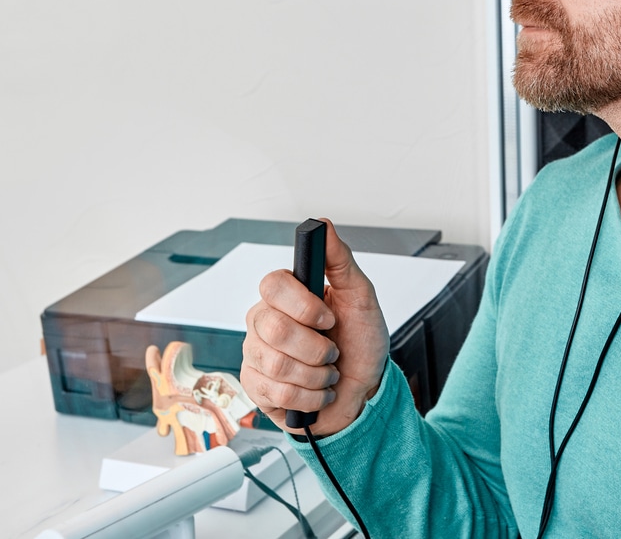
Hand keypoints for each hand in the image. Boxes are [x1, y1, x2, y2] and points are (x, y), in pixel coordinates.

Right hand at [241, 218, 389, 435]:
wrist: (363, 389)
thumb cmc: (361, 341)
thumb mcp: (361, 297)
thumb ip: (340, 260)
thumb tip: (324, 224)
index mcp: (285, 294)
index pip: (272, 284)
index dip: (303, 305)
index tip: (329, 317)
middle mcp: (264, 320)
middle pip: (273, 329)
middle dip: (317, 347)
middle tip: (333, 350)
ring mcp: (256, 354)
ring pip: (277, 365)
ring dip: (318, 375)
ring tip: (328, 372)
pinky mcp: (256, 387)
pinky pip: (277, 393)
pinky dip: (311, 397)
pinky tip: (318, 392)